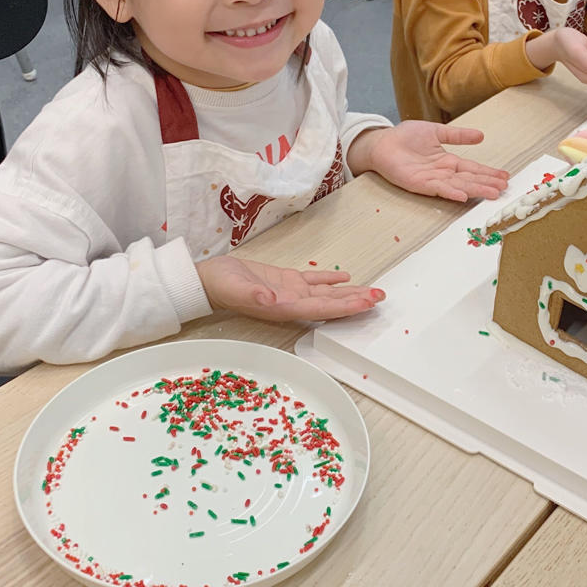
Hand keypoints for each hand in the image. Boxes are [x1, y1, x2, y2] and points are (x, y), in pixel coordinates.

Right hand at [197, 256, 383, 320]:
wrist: (205, 280)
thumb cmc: (219, 285)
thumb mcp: (235, 287)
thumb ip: (253, 294)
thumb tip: (271, 299)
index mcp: (284, 307)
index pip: (323, 308)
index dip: (346, 306)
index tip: (367, 303)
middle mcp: (292, 302)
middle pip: (331, 304)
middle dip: (357, 301)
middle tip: (381, 297)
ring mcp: (290, 292)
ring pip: (327, 293)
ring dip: (349, 292)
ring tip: (372, 291)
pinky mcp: (285, 280)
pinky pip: (313, 280)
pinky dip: (330, 279)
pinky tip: (345, 277)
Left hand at [351, 122, 509, 201]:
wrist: (382, 142)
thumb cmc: (406, 137)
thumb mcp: (436, 131)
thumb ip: (458, 135)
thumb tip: (481, 135)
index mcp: (448, 161)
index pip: (472, 168)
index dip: (488, 172)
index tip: (505, 176)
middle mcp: (443, 173)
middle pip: (470, 179)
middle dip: (487, 183)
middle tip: (505, 189)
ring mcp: (432, 179)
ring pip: (459, 186)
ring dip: (476, 190)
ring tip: (493, 194)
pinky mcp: (420, 183)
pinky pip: (438, 188)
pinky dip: (451, 192)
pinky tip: (463, 196)